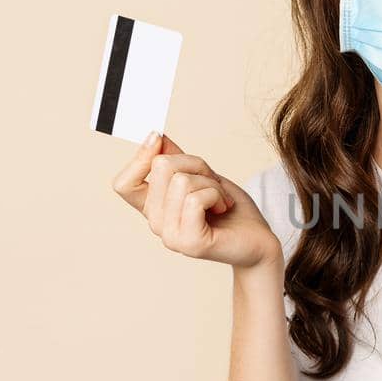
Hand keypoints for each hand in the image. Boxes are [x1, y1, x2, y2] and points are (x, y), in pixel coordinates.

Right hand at [110, 131, 282, 270]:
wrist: (258, 241)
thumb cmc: (231, 210)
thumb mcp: (203, 177)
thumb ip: (178, 161)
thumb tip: (157, 137)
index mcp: (154, 207)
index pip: (123, 184)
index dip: (138, 156)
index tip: (157, 137)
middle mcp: (156, 223)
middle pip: (161, 167)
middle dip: (196, 164)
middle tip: (213, 183)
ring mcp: (170, 236)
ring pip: (181, 181)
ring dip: (211, 183)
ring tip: (221, 200)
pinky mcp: (189, 243)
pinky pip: (195, 199)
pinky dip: (216, 195)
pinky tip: (222, 208)